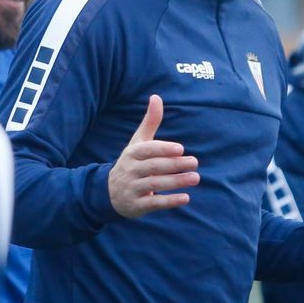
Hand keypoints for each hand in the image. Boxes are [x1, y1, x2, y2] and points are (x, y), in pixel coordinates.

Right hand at [109, 94, 197, 218]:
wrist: (108, 193)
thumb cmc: (131, 163)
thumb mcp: (138, 143)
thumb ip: (150, 122)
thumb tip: (156, 96)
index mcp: (131, 153)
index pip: (147, 150)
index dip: (163, 149)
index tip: (180, 149)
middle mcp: (129, 170)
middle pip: (153, 167)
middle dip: (174, 165)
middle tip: (195, 162)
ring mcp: (131, 188)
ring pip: (154, 184)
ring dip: (175, 182)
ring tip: (195, 178)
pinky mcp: (135, 206)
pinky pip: (153, 203)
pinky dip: (169, 201)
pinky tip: (185, 198)